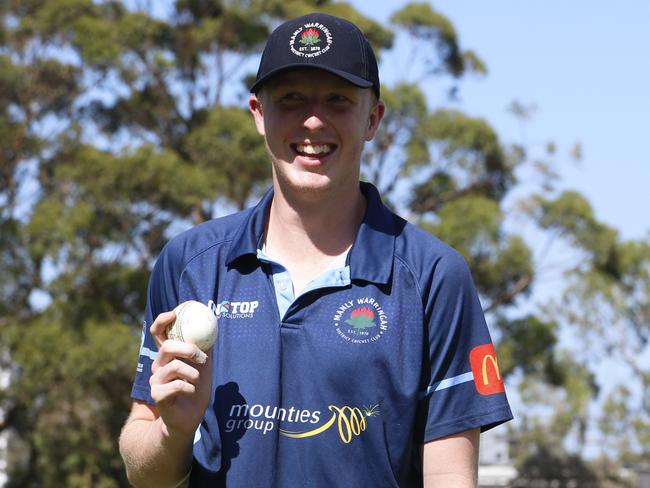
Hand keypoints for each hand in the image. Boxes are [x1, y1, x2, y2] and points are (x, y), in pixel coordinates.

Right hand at [149, 311, 212, 439]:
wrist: (188, 419)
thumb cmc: (195, 390)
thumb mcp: (203, 366)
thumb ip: (204, 349)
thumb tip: (213, 327)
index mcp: (167, 357)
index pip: (157, 333)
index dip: (162, 321)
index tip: (174, 314)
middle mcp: (157, 366)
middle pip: (167, 347)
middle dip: (188, 349)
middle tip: (201, 357)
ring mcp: (155, 381)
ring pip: (175, 367)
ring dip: (193, 373)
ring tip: (196, 381)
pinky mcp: (158, 395)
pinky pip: (177, 385)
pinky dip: (190, 388)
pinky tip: (191, 393)